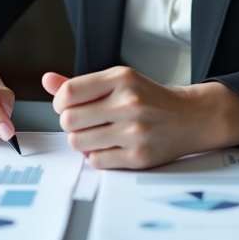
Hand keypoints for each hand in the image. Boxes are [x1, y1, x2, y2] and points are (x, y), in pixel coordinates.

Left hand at [43, 66, 238, 169]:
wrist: (191, 117)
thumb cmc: (150, 98)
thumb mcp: (119, 80)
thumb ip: (81, 83)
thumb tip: (47, 80)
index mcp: (122, 78)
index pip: (68, 93)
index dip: (60, 102)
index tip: (68, 105)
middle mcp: (129, 103)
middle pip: (68, 120)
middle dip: (71, 123)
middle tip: (84, 121)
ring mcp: (135, 132)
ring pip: (78, 143)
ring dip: (81, 141)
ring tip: (96, 134)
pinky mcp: (139, 157)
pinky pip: (96, 161)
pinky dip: (97, 156)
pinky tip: (109, 146)